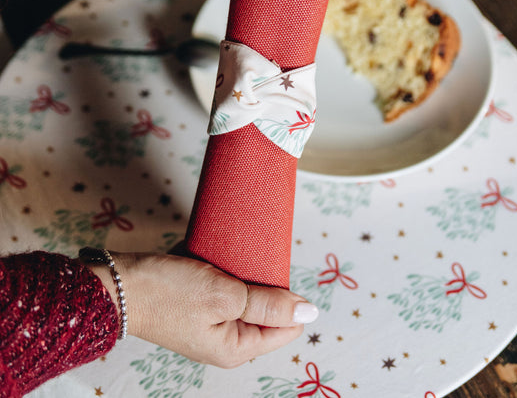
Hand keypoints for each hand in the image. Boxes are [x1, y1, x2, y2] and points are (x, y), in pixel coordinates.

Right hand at [88, 252, 318, 366]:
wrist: (118, 284)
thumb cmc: (168, 292)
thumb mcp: (224, 296)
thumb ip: (268, 305)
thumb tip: (310, 313)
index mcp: (237, 347)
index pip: (286, 327)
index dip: (287, 298)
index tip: (273, 270)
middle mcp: (227, 339)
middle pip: (267, 310)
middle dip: (265, 284)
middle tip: (253, 260)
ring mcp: (212, 322)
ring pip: (247, 295)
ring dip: (247, 274)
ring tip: (236, 255)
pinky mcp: (200, 304)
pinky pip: (227, 287)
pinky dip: (228, 270)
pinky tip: (222, 256)